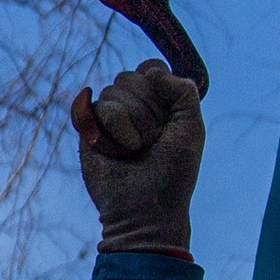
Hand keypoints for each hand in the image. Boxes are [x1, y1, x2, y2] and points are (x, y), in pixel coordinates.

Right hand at [70, 60, 205, 257]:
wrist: (146, 211)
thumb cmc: (172, 174)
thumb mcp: (191, 130)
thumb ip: (183, 92)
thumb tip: (152, 72)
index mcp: (159, 104)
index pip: (152, 68)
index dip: (159, 86)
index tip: (169, 117)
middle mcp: (133, 106)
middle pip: (133, 76)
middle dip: (148, 110)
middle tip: (153, 142)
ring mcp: (109, 117)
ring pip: (115, 90)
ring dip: (132, 123)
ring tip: (135, 151)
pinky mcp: (88, 129)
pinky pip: (97, 106)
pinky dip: (114, 129)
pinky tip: (118, 151)